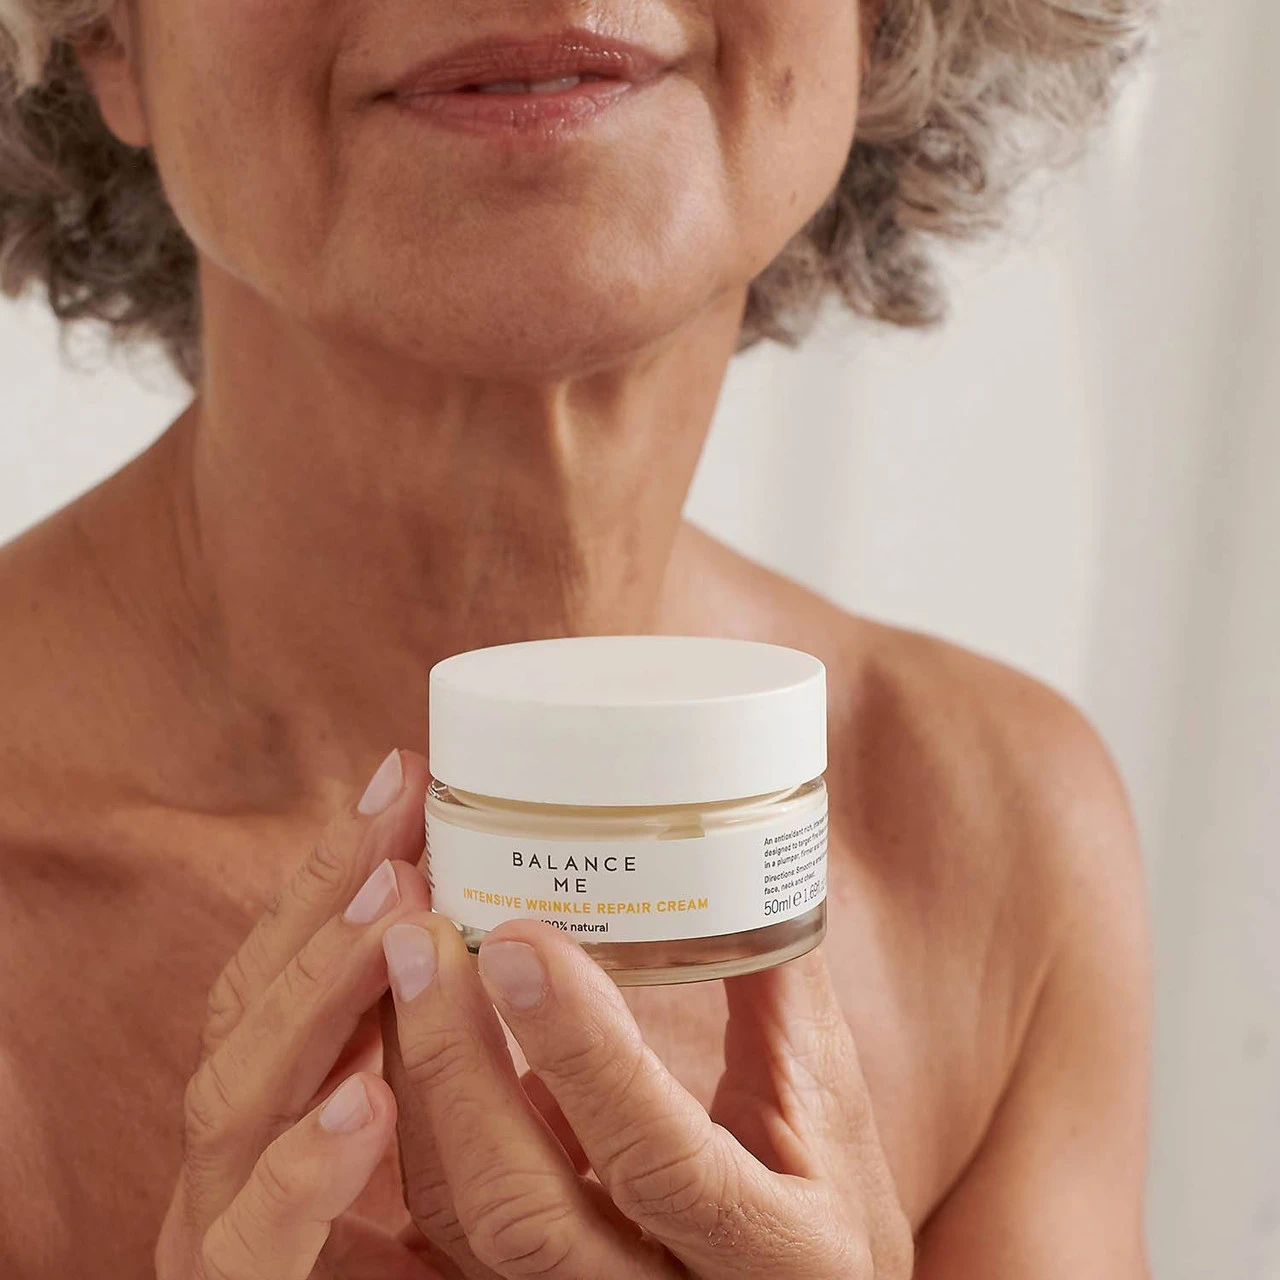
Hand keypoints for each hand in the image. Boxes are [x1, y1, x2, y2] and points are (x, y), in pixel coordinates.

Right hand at [155, 749, 441, 1279]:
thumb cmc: (457, 1258)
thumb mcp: (441, 1151)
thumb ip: (456, 1065)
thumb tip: (532, 931)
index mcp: (276, 1115)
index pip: (276, 976)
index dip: (325, 875)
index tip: (401, 778)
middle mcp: (234, 1169)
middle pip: (246, 1019)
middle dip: (319, 908)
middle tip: (401, 822)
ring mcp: (222, 1246)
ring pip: (234, 1114)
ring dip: (311, 1006)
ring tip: (390, 916)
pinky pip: (249, 1258)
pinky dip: (298, 1180)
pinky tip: (363, 1100)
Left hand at [381, 915, 914, 1278]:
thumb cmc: (828, 1204)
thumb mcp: (828, 1108)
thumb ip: (779, 987)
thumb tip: (744, 851)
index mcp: (779, 1252)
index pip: (663, 1161)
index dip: (583, 1052)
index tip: (517, 941)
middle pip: (528, 1214)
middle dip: (458, 1066)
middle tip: (420, 938)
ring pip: (467, 1228)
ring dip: (420, 1089)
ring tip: (402, 967)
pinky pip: (444, 1238)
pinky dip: (421, 1133)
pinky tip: (416, 1041)